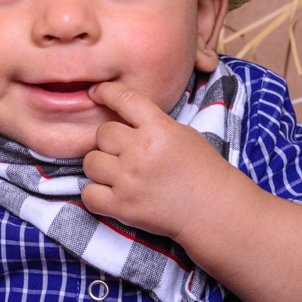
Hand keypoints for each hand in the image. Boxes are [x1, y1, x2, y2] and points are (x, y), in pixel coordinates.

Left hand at [82, 81, 234, 240]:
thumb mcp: (182, 133)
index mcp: (159, 128)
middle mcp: (141, 151)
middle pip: (102, 134)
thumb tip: (121, 115)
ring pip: (91, 162)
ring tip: (118, 174)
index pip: (123, 98)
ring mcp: (129, 179)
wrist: (213, 209)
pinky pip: (88, 194)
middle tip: (124, 153)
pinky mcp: (122, 206)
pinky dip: (95, 194)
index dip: (105, 92)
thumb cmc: (202, 170)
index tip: (95, 92)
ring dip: (101, 167)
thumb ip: (151, 122)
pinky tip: (109, 193)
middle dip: (109, 142)